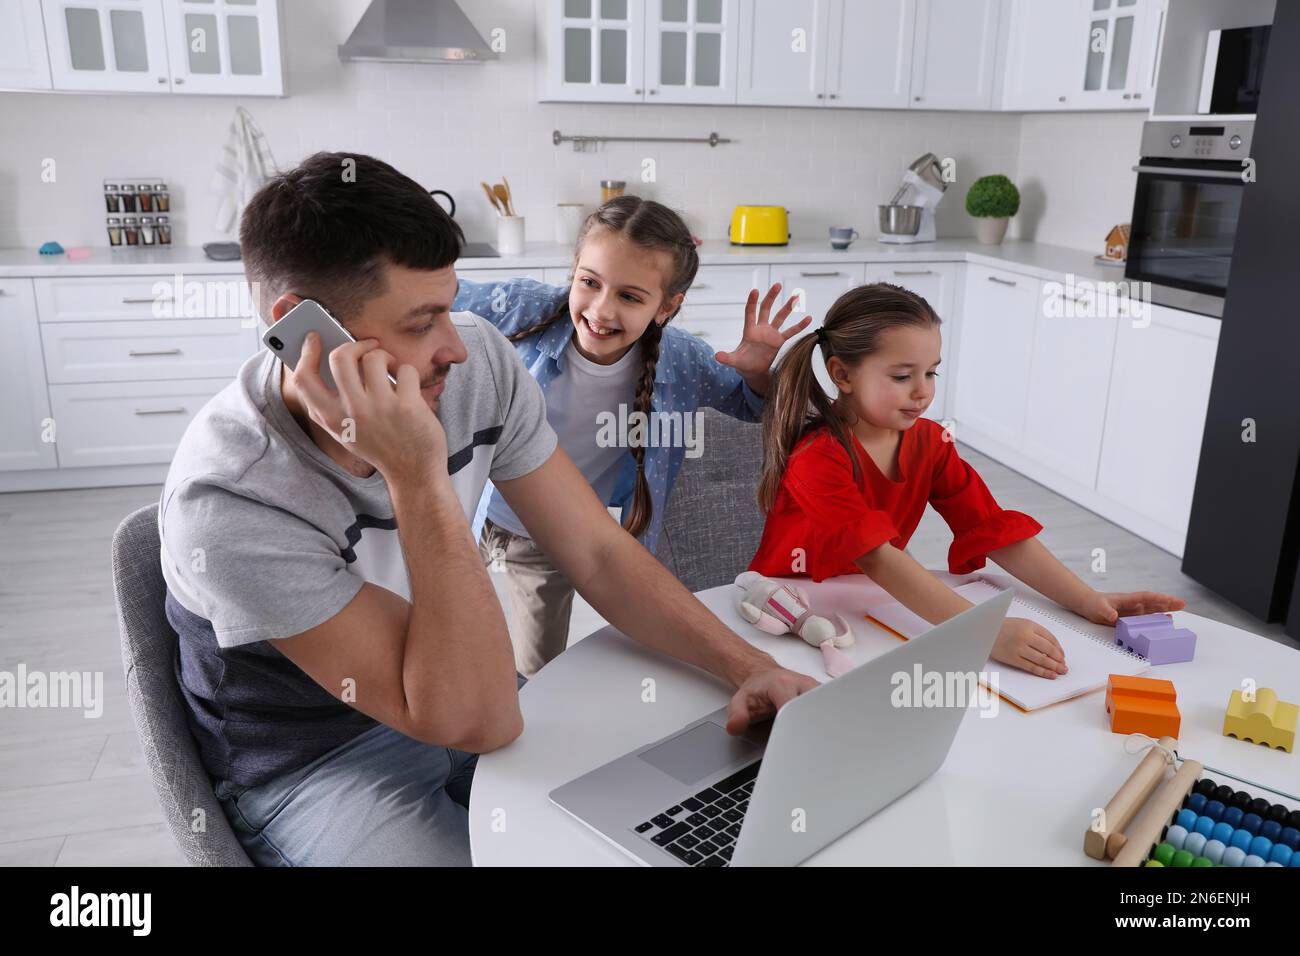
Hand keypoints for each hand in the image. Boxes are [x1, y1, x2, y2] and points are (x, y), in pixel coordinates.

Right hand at [292, 332, 447, 480]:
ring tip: (391, 367)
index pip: (303, 379)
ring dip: (385, 356)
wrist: (413, 473)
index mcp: (331, 418)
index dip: (306, 353)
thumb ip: (330, 404)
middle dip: (356, 344)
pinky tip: (408, 386)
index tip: (314, 338)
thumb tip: (321, 362)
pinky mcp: (406, 406)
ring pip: (374, 357)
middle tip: (368, 346)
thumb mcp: (344, 431)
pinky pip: (404, 370)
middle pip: (340, 357)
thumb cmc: (379, 446)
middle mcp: (351, 412)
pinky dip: (407, 373)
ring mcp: (379, 408)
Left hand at [714, 283, 811, 391]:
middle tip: (777, 285)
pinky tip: (808, 318)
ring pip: (780, 317)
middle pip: (766, 309)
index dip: (752, 302)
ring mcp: (771, 334)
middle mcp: (761, 328)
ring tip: (796, 296)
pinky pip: (791, 332)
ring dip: (788, 307)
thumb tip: (716, 356)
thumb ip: (726, 358)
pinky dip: (799, 326)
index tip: (755, 290)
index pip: (750, 313)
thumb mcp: (734, 361)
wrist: (753, 370)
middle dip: (771, 297)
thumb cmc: (742, 363)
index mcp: (749, 331)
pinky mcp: (779, 341)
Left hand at [724, 664, 819, 733]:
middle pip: (814, 708)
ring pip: (825, 707)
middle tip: (805, 746)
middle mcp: (802, 683)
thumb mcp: (740, 701)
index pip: (794, 707)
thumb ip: (737, 714)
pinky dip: (824, 721)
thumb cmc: (756, 689)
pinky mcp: (821, 693)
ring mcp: (815, 687)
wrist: (764, 676)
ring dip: (820, 724)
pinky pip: (827, 707)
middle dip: (811, 728)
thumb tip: (735, 727)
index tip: (791, 741)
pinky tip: (820, 733)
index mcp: (783, 684)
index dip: (793, 726)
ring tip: (814, 741)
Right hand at [992, 617, 1068, 678]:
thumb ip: (1039, 633)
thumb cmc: (1006, 627)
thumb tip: (1054, 649)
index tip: (1063, 656)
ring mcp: (1018, 648)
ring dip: (1053, 667)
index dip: (1059, 650)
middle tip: (1064, 667)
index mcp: (1030, 626)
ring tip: (1060, 672)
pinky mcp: (1012, 658)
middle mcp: (1025, 636)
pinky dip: (1042, 672)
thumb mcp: (1024, 623)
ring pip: (1041, 660)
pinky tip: (1050, 675)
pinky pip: (1031, 667)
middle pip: (1048, 650)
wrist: (986, 630)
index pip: (1051, 639)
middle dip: (1059, 660)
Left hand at [1073, 590, 1186, 625]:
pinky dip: (1156, 618)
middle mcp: (1133, 604)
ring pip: (1152, 609)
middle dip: (1168, 602)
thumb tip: (1114, 616)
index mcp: (1128, 599)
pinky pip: (1146, 618)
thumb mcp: (1099, 607)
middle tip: (1183, 604)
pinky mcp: (1129, 617)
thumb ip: (1106, 611)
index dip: (1160, 599)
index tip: (1172, 600)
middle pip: (1154, 602)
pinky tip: (1163, 620)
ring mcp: (1132, 610)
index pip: (1147, 597)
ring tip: (1178, 610)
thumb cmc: (1093, 603)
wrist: (1087, 605)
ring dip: (1165, 609)